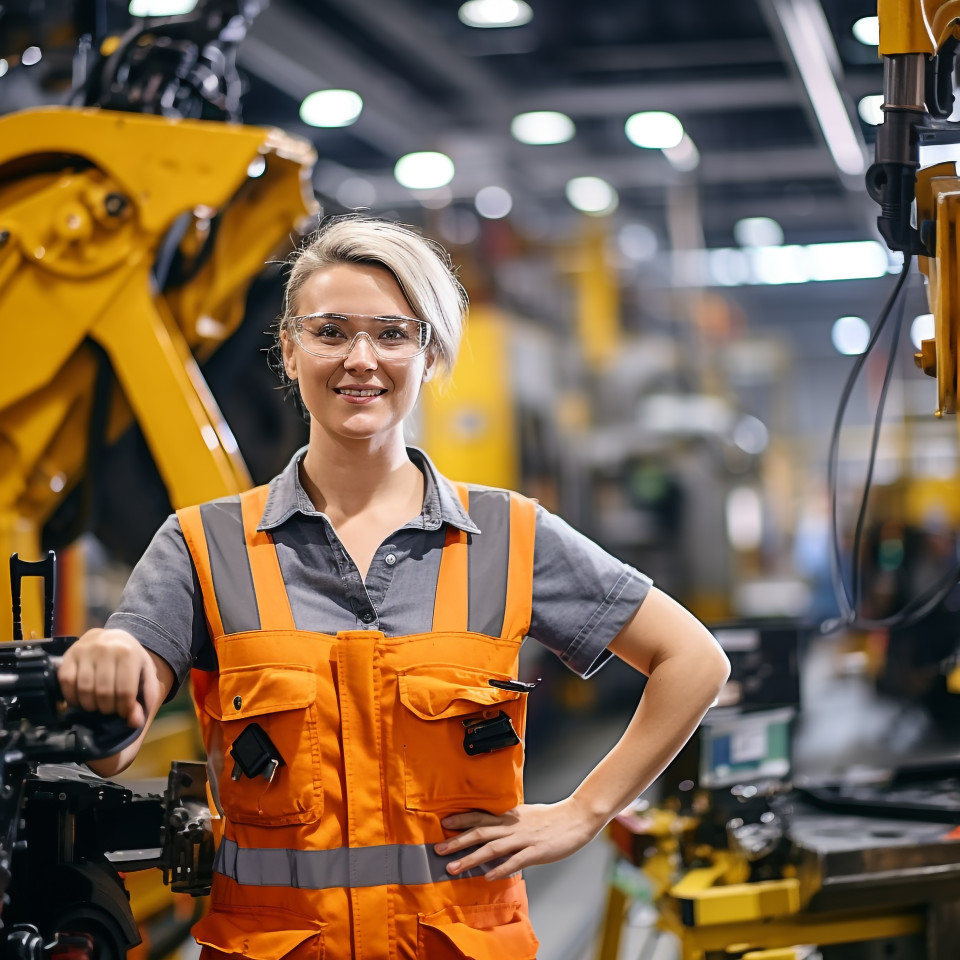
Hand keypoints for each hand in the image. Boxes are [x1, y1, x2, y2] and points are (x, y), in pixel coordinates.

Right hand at [57, 628, 161, 728]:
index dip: (124, 709)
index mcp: (128, 653)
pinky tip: (81, 700)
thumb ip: (146, 697)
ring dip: (91, 706)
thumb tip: (135, 723)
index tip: (124, 713)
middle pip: (104, 693)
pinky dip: (72, 698)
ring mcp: (84, 651)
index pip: (125, 691)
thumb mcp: (146, 673)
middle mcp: (105, 649)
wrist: (112, 637)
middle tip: (110, 710)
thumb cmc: (131, 659)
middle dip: (108, 709)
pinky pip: (66, 683)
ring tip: (97, 706)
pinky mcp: (68, 656)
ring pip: (84, 690)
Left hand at [434, 797, 604, 881]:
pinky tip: (487, 876)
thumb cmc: (552, 817)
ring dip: (471, 858)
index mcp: (511, 816)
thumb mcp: (526, 814)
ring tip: (453, 868)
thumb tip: (494, 826)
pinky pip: (515, 861)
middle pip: (480, 832)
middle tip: (438, 850)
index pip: (481, 816)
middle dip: (457, 841)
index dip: (462, 819)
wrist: (577, 816)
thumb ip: (510, 821)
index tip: (443, 823)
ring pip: (492, 848)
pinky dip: (500, 869)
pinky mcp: (536, 852)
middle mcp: (513, 826)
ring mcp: (524, 839)